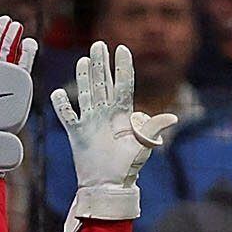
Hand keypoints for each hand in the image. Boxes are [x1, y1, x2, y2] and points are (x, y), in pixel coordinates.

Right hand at [50, 39, 177, 231]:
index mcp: (122, 115)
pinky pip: (67, 115)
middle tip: (99, 45)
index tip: (122, 49)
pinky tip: (59, 93)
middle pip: (103, 83)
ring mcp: (90, 122)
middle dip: (101, 64)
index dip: (122, 67)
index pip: (123, 85)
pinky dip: (62, 105)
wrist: (108, 187)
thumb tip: (172, 117)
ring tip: (84, 59)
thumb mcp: (143, 147)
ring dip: (84, 77)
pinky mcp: (76, 133)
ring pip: (86, 93)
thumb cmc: (127, 169)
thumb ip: (152, 129)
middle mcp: (106, 115)